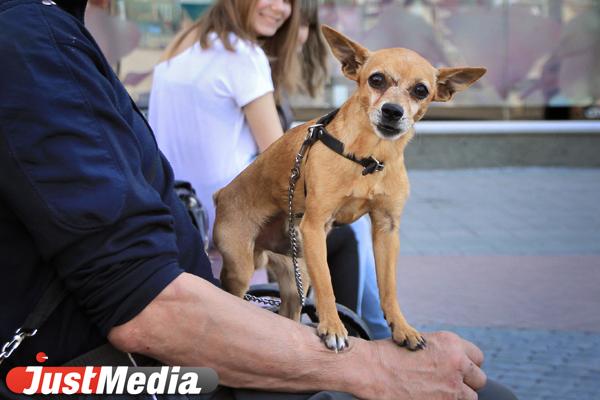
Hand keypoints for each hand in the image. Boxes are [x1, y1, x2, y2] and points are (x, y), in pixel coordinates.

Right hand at [358, 331, 485, 399]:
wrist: (372, 369)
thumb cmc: (389, 354)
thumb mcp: (419, 342)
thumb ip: (442, 352)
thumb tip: (455, 363)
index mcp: (451, 343)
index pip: (477, 357)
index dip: (466, 364)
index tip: (456, 369)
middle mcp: (457, 363)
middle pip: (479, 379)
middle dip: (465, 382)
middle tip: (446, 383)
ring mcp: (452, 386)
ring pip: (470, 397)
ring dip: (457, 396)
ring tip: (436, 392)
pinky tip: (429, 397)